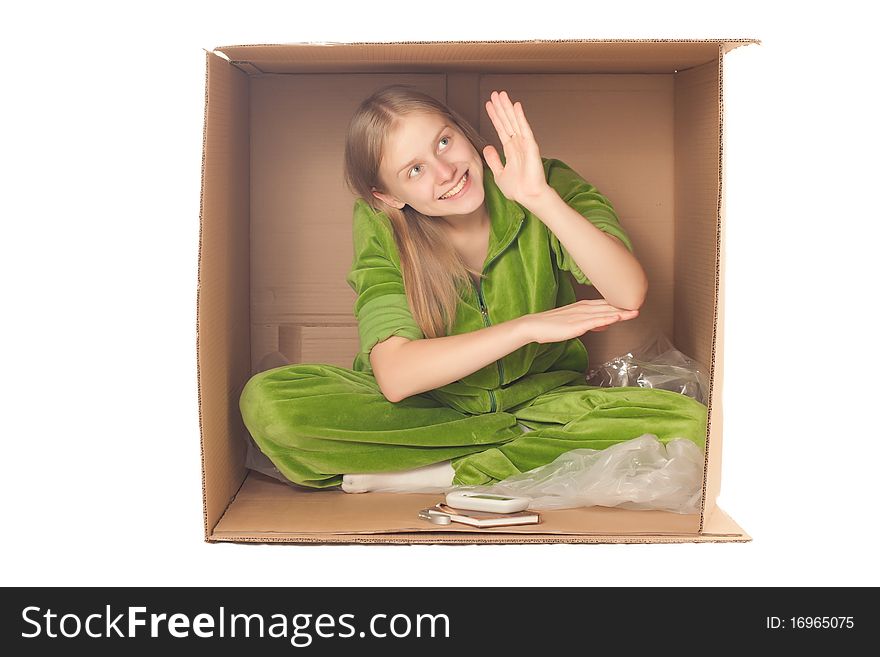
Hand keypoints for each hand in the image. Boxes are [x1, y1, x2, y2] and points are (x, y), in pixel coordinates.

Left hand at [483, 90, 551, 204]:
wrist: (527, 197)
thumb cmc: (517, 189)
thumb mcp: (499, 173)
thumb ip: (493, 160)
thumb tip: (488, 147)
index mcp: (510, 149)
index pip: (501, 128)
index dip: (494, 116)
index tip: (488, 105)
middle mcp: (517, 144)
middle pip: (507, 121)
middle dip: (500, 107)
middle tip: (495, 94)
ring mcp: (524, 144)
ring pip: (514, 121)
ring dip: (508, 107)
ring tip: (502, 95)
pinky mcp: (531, 146)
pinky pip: (524, 128)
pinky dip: (520, 117)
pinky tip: (516, 106)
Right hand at [517, 299, 638, 344]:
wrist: (533, 326)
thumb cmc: (551, 325)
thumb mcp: (574, 323)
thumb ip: (591, 323)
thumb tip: (605, 324)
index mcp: (583, 306)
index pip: (606, 305)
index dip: (620, 305)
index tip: (633, 305)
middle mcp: (584, 308)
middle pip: (608, 308)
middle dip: (624, 308)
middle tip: (639, 307)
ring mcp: (580, 316)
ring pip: (604, 314)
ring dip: (620, 313)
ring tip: (634, 312)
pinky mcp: (575, 325)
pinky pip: (593, 322)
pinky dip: (605, 319)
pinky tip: (615, 319)